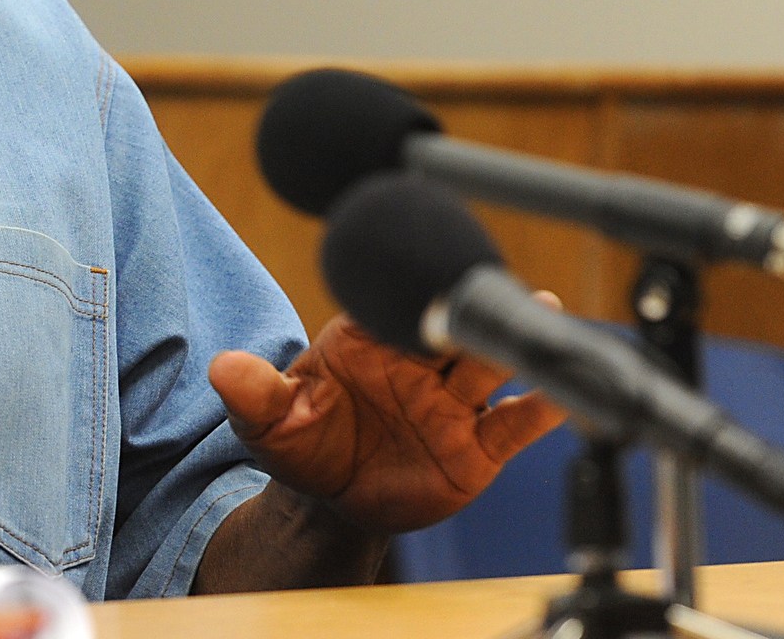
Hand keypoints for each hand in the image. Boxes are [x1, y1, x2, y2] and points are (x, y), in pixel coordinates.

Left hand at [208, 314, 565, 532]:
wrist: (332, 499)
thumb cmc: (304, 443)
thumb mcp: (269, 420)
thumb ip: (254, 392)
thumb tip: (223, 368)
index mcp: (371, 341)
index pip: (395, 309)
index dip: (410, 295)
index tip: (423, 285)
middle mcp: (420, 364)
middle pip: (452, 327)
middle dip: (472, 306)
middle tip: (490, 288)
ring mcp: (452, 404)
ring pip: (490, 364)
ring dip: (514, 340)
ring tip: (546, 311)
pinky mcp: (476, 449)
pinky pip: (514, 425)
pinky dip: (539, 409)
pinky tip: (560, 396)